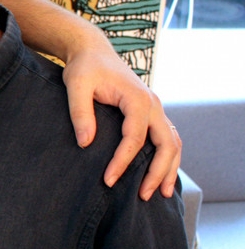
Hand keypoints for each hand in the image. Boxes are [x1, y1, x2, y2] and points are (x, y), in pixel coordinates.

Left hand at [63, 48, 180, 200]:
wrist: (93, 52)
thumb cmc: (84, 68)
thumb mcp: (75, 86)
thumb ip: (80, 113)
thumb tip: (86, 143)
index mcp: (137, 99)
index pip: (135, 138)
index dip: (123, 161)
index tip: (108, 180)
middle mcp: (153, 105)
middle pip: (167, 144)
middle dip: (157, 172)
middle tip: (143, 196)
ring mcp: (155, 109)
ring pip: (173, 142)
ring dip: (169, 168)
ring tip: (159, 193)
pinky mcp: (150, 113)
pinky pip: (167, 137)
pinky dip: (168, 157)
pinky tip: (160, 174)